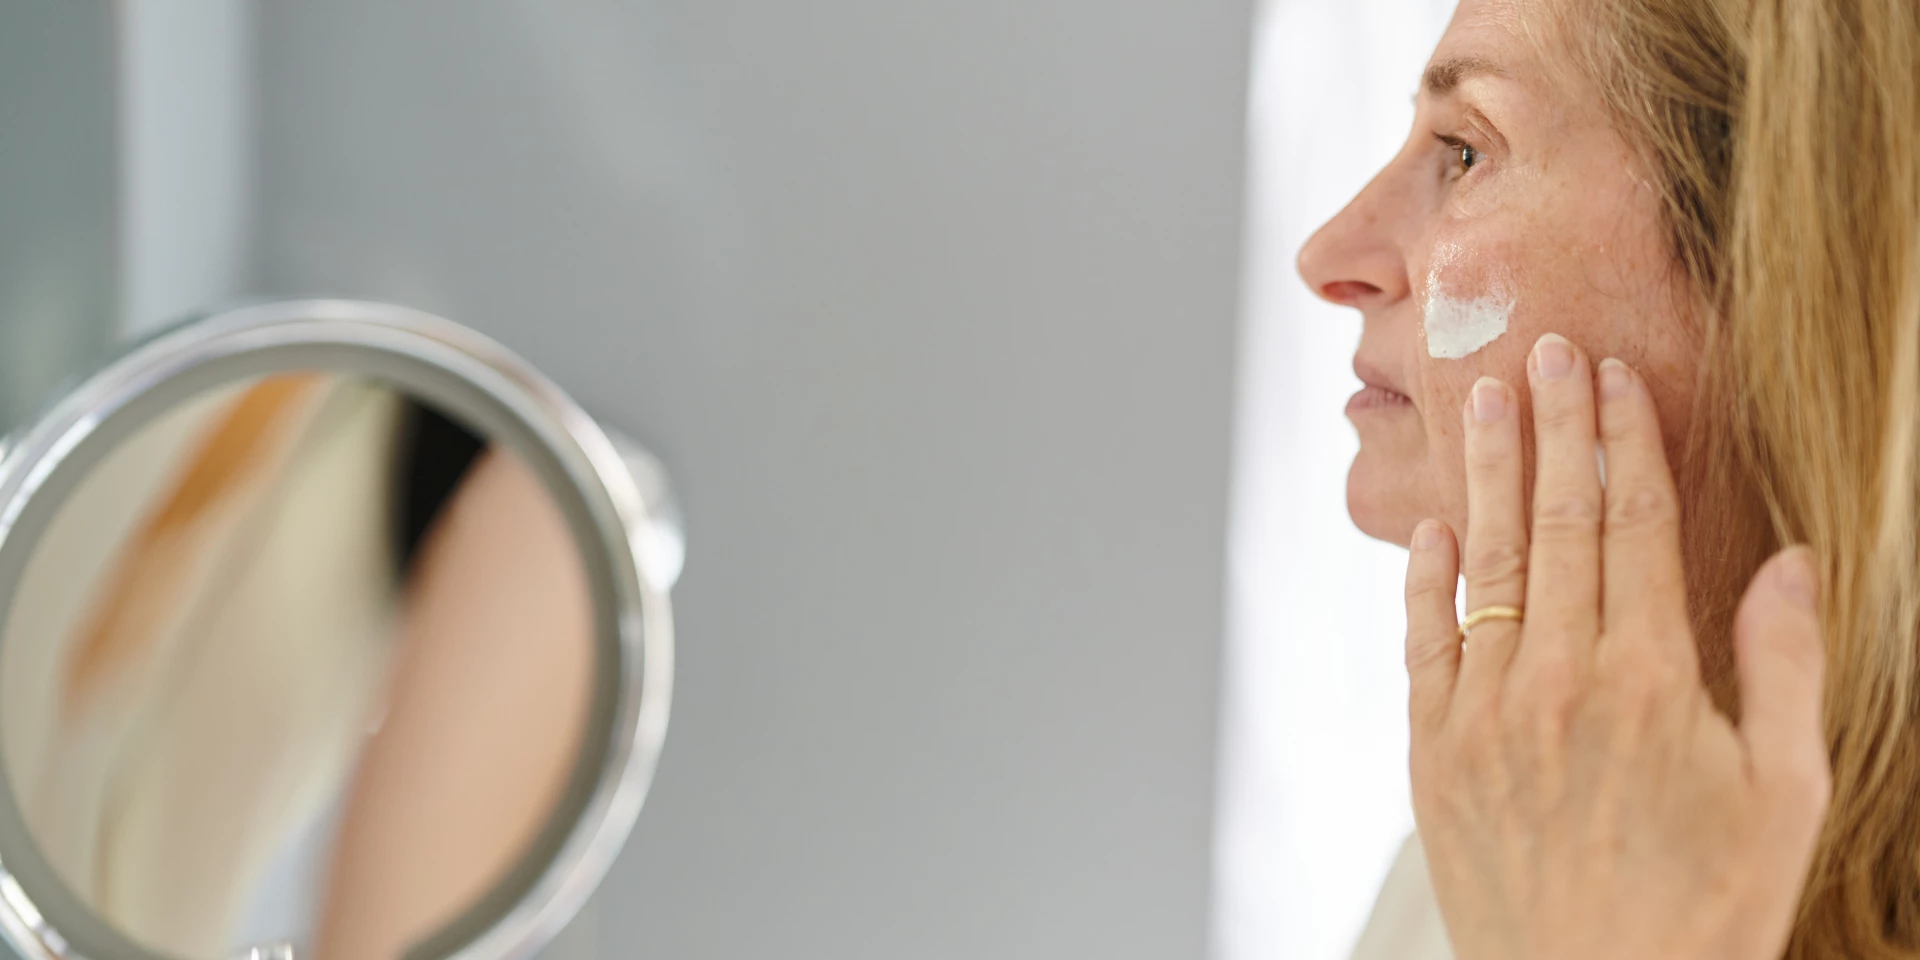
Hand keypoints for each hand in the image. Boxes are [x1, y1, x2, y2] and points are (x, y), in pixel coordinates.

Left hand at [1402, 333, 1830, 959]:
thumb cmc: (1705, 906)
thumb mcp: (1783, 792)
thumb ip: (1781, 665)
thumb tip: (1790, 557)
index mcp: (1650, 678)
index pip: (1633, 525)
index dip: (1622, 440)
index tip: (1612, 375)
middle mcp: (1558, 679)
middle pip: (1556, 522)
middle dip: (1553, 427)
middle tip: (1540, 348)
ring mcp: (1485, 712)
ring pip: (1488, 565)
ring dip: (1490, 475)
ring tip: (1486, 400)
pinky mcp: (1433, 751)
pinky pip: (1424, 643)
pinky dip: (1426, 579)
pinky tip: (1433, 526)